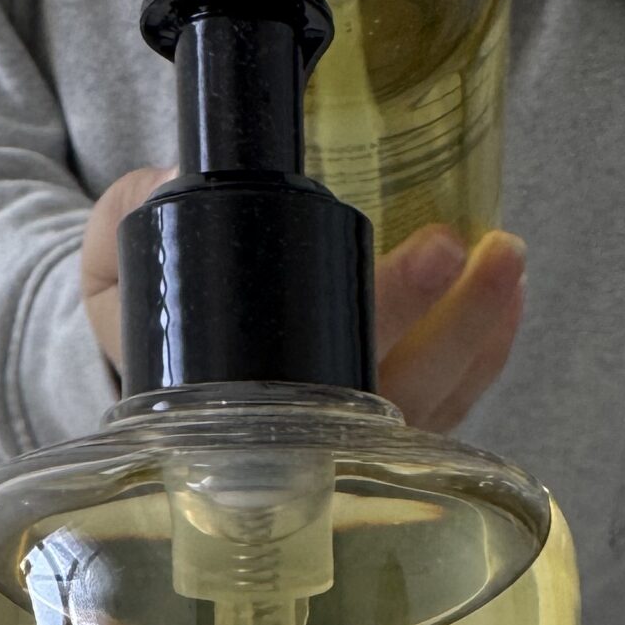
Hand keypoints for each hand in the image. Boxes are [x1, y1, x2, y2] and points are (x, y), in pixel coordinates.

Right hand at [82, 169, 525, 433]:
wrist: (150, 359)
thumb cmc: (143, 314)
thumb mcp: (114, 263)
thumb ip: (129, 217)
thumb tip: (168, 181)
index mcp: (239, 410)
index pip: (327, 366)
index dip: (390, 305)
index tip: (436, 247)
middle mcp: (308, 442)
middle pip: (400, 390)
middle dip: (454, 322)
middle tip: (484, 252)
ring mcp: (351, 443)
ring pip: (434, 404)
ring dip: (481, 334)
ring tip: (510, 261)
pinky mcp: (383, 429)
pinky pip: (446, 405)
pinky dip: (484, 354)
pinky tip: (507, 296)